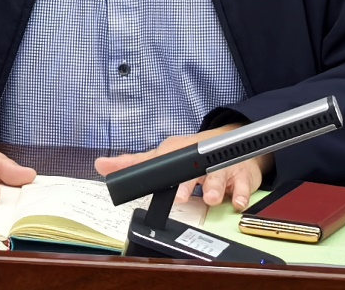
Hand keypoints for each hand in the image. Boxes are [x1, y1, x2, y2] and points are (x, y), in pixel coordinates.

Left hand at [93, 125, 272, 210]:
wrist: (231, 143)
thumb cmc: (193, 152)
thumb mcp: (164, 154)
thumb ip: (134, 163)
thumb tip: (101, 165)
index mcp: (180, 153)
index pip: (166, 160)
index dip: (158, 170)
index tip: (151, 181)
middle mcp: (200, 159)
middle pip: (194, 170)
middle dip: (188, 183)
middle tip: (181, 196)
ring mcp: (222, 167)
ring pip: (219, 176)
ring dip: (215, 188)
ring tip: (211, 199)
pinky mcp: (242, 176)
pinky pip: (243, 185)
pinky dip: (241, 194)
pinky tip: (237, 201)